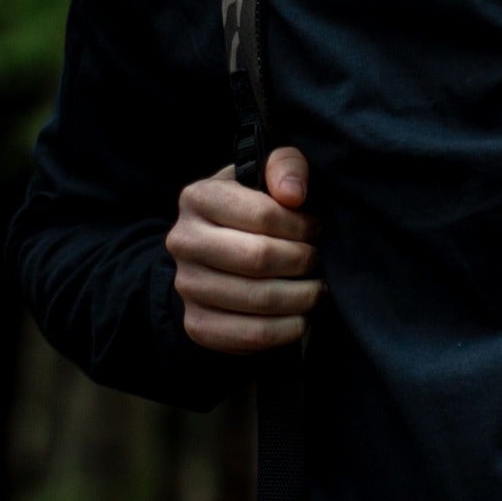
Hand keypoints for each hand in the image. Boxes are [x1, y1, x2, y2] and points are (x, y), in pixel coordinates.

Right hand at [166, 148, 322, 351]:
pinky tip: (300, 315)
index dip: (301, 225)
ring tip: (315, 288)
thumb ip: (284, 166)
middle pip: (259, 258)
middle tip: (318, 261)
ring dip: (302, 297)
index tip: (315, 230)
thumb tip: (293, 194)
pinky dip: (287, 328)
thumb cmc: (252, 209)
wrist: (215, 255)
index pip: (262, 214)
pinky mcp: (197, 324)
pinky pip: (252, 334)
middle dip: (303, 261)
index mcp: (197, 197)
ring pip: (258, 300)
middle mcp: (183, 241)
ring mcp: (187, 286)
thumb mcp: (266, 175)